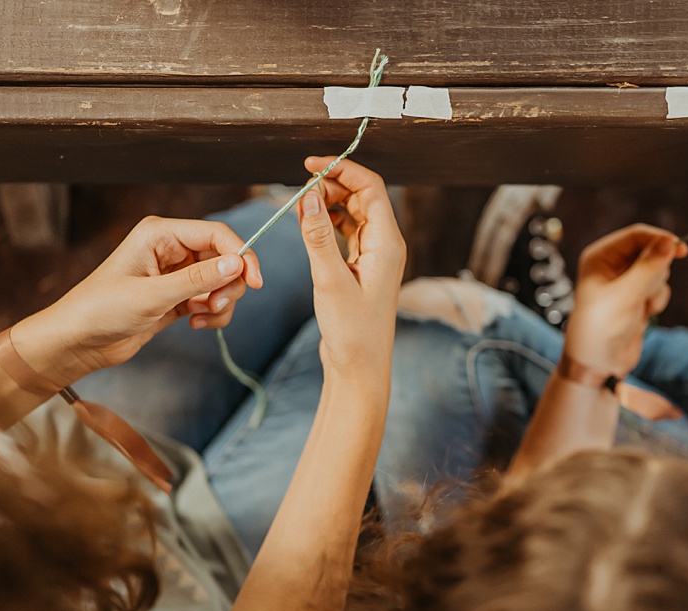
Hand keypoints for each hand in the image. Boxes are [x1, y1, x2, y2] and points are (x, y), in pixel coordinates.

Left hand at [11, 216, 261, 385]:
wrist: (78, 342)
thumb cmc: (102, 310)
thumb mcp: (153, 295)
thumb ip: (198, 279)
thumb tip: (238, 264)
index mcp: (160, 234)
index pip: (215, 234)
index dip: (241, 254)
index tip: (255, 282)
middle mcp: (171, 249)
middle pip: (224, 258)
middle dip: (229, 284)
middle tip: (217, 307)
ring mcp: (175, 274)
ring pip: (221, 282)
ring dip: (221, 302)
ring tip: (201, 318)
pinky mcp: (178, 297)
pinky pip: (211, 300)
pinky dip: (212, 314)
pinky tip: (194, 324)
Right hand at [298, 156, 405, 382]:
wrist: (360, 368)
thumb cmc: (353, 332)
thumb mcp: (330, 281)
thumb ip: (318, 237)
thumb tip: (310, 196)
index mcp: (388, 243)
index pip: (370, 188)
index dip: (342, 169)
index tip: (311, 165)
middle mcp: (386, 245)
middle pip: (362, 197)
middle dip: (332, 185)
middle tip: (300, 190)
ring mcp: (374, 257)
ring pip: (354, 214)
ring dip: (329, 204)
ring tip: (300, 207)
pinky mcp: (361, 268)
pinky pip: (347, 233)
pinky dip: (328, 223)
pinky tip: (308, 224)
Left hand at [564, 224, 687, 375]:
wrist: (597, 363)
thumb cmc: (602, 327)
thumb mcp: (625, 296)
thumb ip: (649, 268)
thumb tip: (670, 242)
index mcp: (600, 256)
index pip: (636, 235)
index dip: (659, 239)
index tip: (681, 249)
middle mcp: (612, 265)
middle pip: (651, 251)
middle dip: (656, 271)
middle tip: (646, 291)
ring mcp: (626, 281)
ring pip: (658, 271)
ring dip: (656, 289)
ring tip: (641, 306)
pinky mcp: (637, 297)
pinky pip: (658, 288)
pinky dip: (656, 300)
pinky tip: (644, 314)